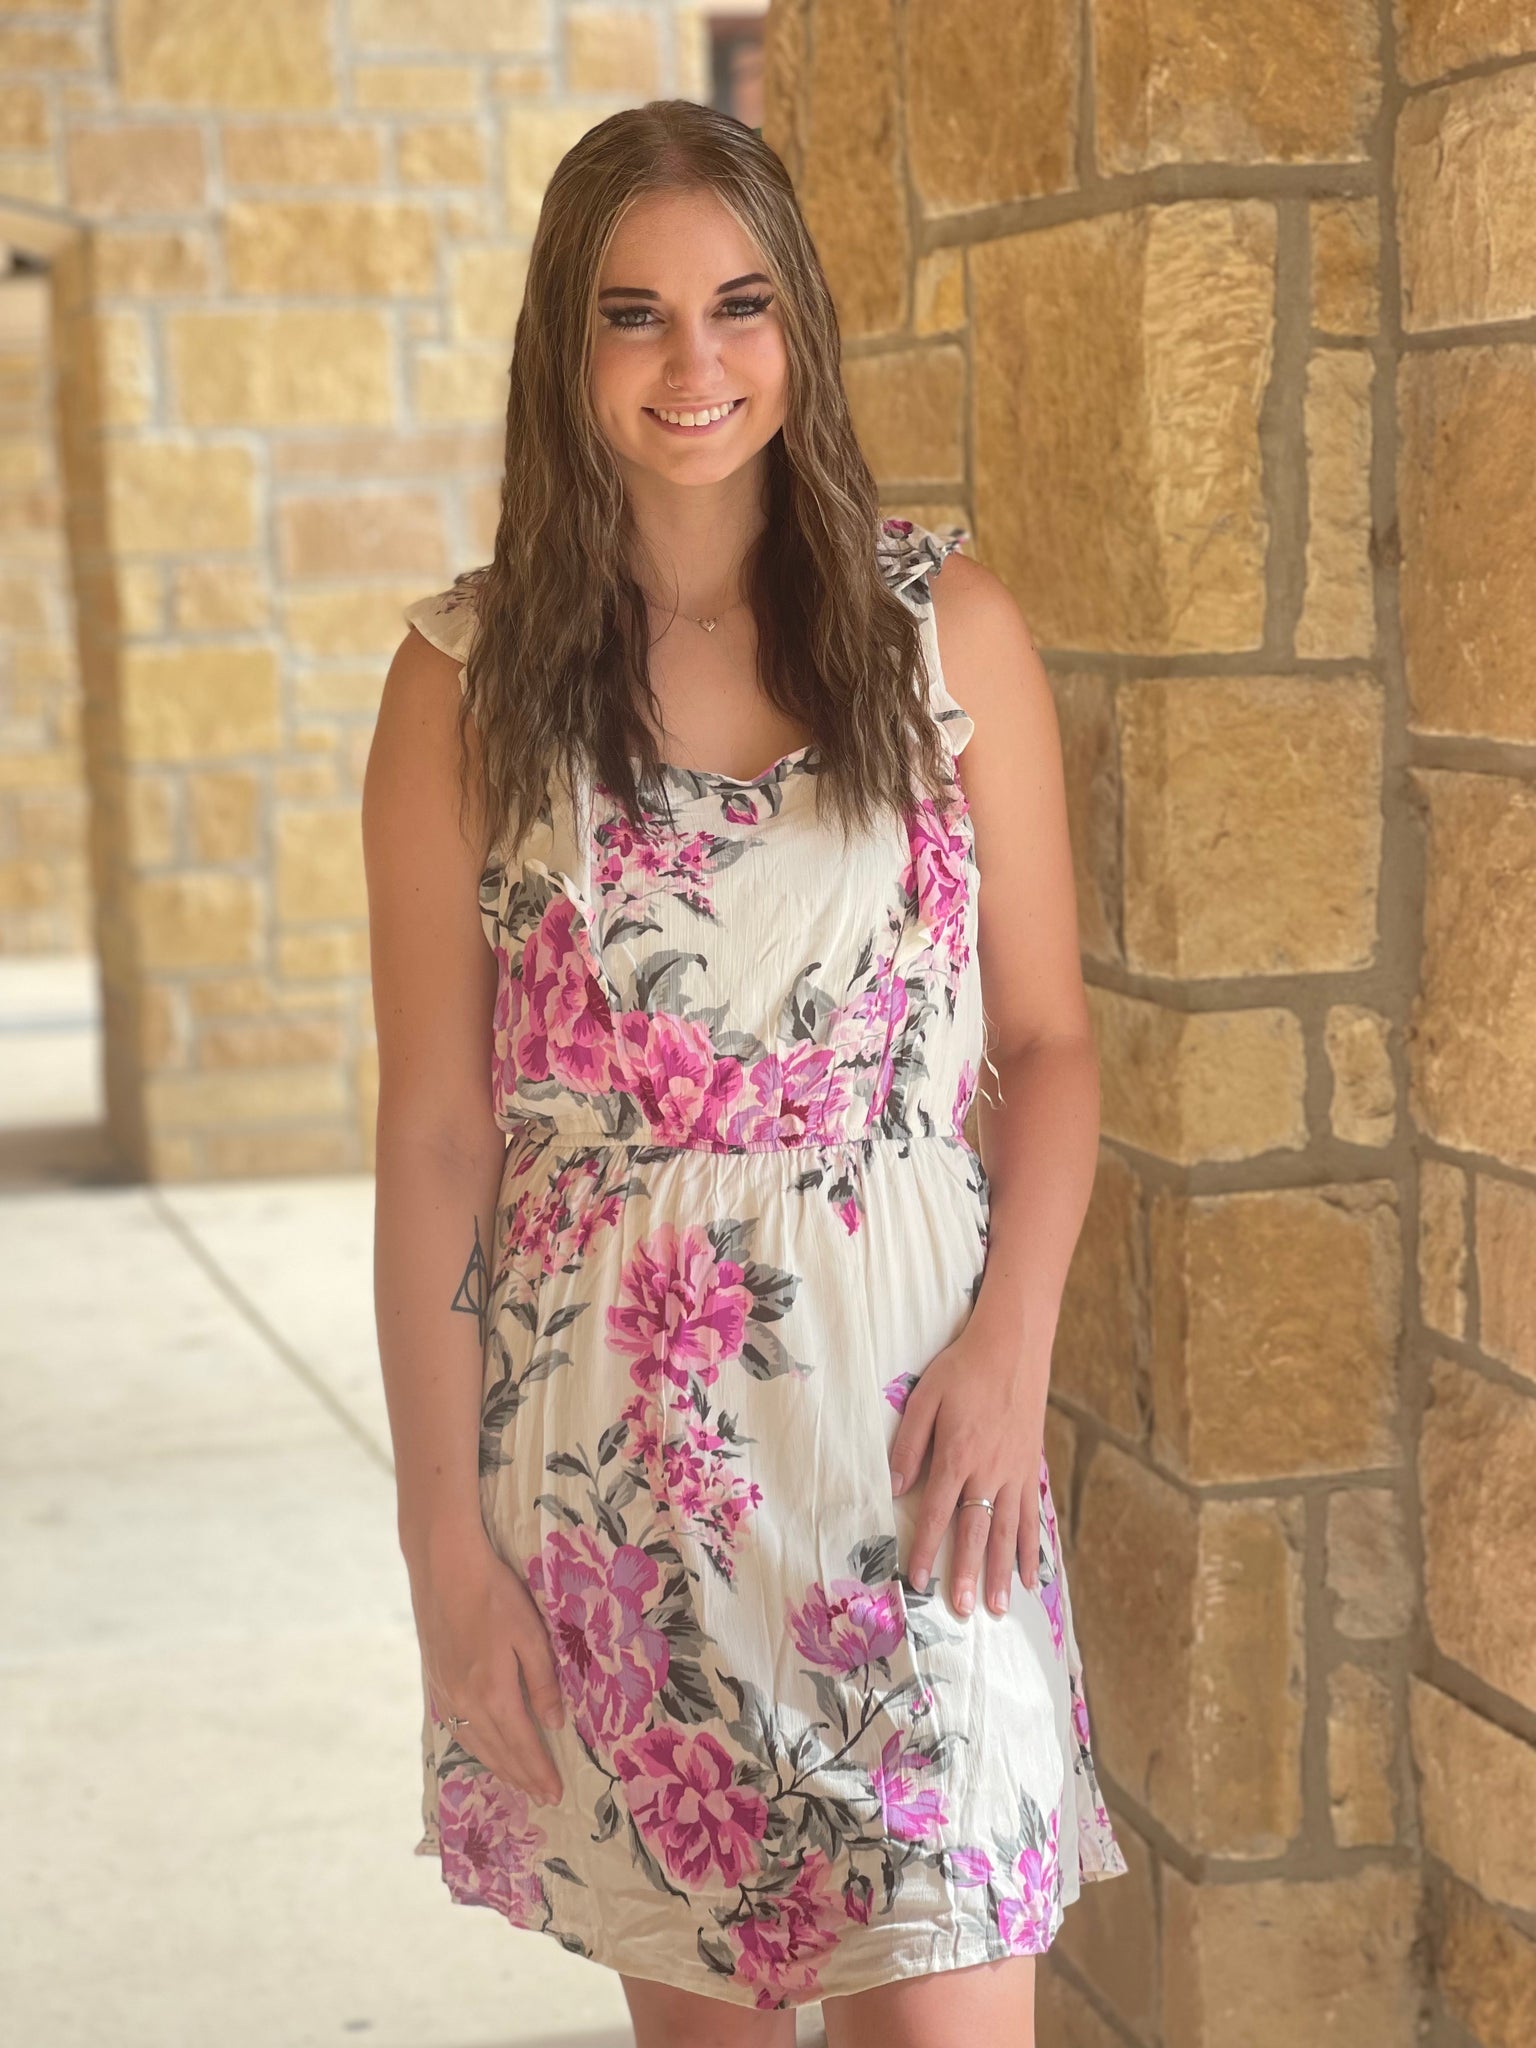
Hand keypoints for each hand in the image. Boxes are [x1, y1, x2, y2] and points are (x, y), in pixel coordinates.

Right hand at [409, 1525, 567, 1805]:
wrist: (444, 1569)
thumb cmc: (495, 1595)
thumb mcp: (530, 1634)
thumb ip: (543, 1681)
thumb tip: (553, 1722)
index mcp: (494, 1694)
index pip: (522, 1745)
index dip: (539, 1771)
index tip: (555, 1793)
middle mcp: (466, 1703)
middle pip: (498, 1751)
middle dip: (522, 1776)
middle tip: (542, 1797)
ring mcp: (446, 1694)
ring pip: (475, 1743)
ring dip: (498, 1767)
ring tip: (517, 1781)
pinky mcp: (435, 1681)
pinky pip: (456, 1728)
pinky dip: (474, 1746)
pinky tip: (481, 1747)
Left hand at [888, 1328, 1047, 1616]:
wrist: (1013, 1346)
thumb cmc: (963, 1369)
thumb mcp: (924, 1397)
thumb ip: (909, 1444)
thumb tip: (895, 1487)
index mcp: (958, 1455)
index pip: (937, 1512)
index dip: (926, 1548)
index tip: (918, 1581)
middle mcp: (989, 1471)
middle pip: (976, 1532)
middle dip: (968, 1574)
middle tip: (963, 1611)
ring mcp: (1016, 1473)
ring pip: (1009, 1533)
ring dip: (1003, 1573)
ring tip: (998, 1608)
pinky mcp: (1032, 1469)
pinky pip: (1033, 1517)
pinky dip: (1032, 1550)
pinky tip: (1033, 1577)